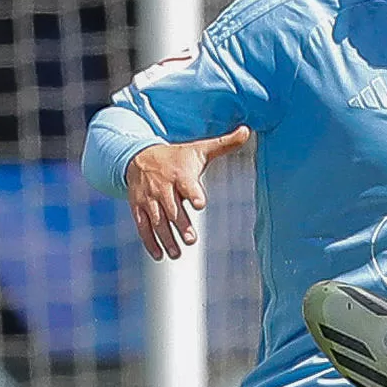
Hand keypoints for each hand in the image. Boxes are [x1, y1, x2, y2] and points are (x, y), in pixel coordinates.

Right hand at [126, 127, 251, 260]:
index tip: (200, 204)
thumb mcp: (200, 149)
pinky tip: (159, 255)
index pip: (187, 184)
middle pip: (171, 207)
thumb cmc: (178, 156)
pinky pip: (142, 226)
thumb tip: (248, 130)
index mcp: (180, 173)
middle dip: (181, 224)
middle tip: (191, 240)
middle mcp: (163, 187)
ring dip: (166, 238)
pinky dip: (149, 242)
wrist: (139, 157)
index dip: (193, 193)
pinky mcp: (138, 208)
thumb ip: (224, 144)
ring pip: (157, 220)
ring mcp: (149, 199)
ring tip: (177, 254)